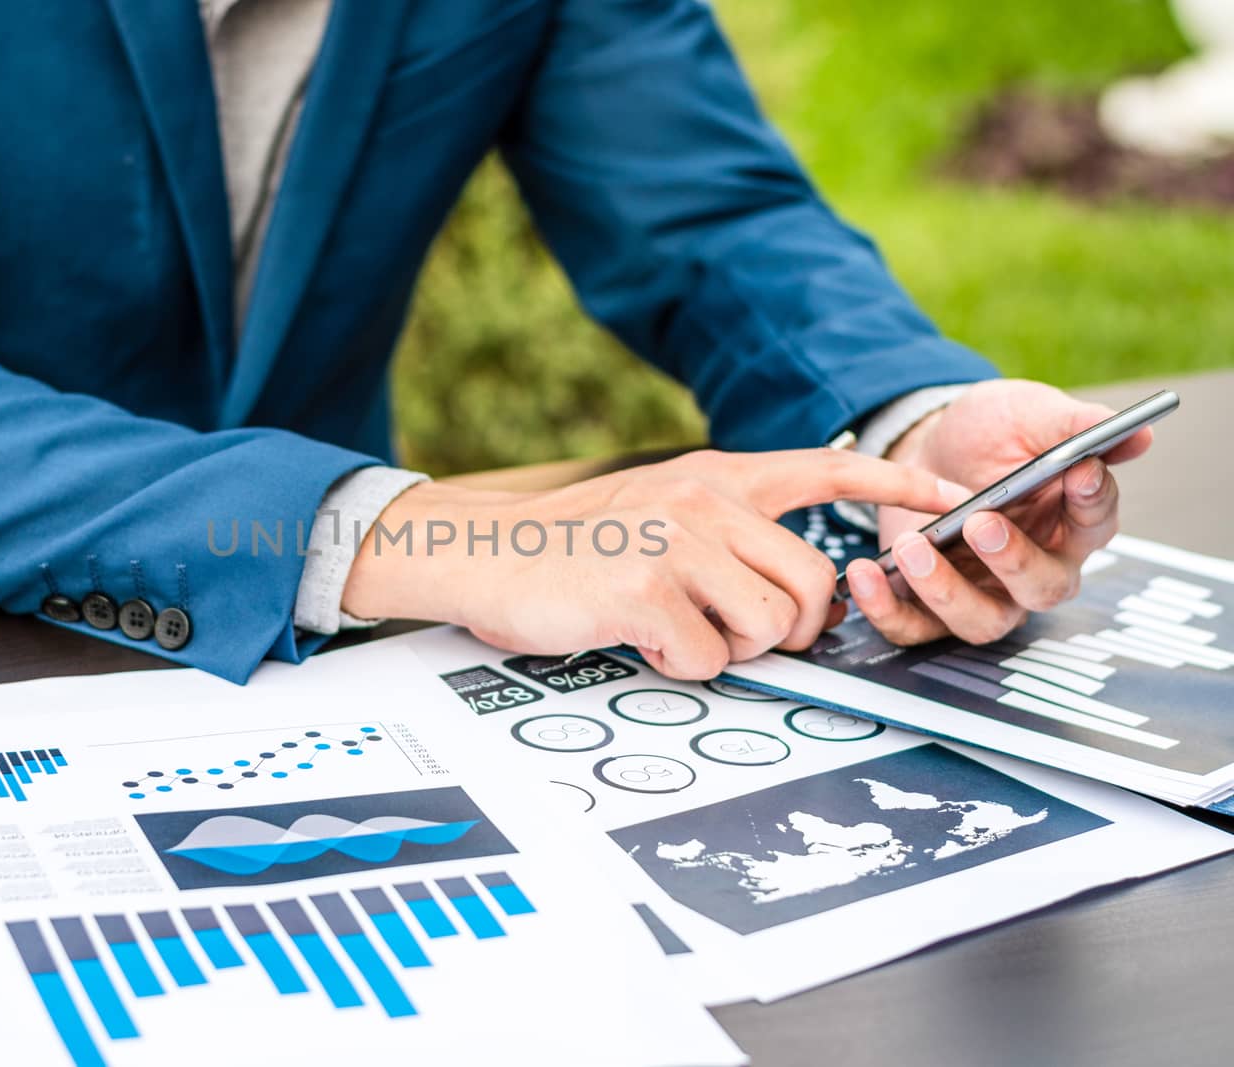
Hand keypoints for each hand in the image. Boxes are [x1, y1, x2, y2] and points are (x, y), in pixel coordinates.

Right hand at [341, 449, 965, 679]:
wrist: (487, 552)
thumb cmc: (571, 546)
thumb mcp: (655, 511)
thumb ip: (722, 531)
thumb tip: (788, 593)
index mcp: (713, 476)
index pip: (824, 468)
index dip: (892, 488)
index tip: (942, 500)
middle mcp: (704, 499)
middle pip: (811, 583)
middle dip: (789, 627)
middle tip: (736, 632)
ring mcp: (677, 542)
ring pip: (770, 624)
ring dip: (731, 648)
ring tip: (677, 630)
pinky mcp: (648, 589)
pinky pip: (708, 656)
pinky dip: (678, 665)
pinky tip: (639, 639)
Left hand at [846, 379, 1153, 644]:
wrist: (924, 445)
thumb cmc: (988, 435)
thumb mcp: (1026, 414)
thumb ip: (1072, 425)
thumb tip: (1137, 434)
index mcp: (1071, 522)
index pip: (1096, 521)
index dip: (1091, 500)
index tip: (1077, 472)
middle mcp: (1035, 569)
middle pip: (1042, 588)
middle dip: (1014, 560)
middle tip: (981, 521)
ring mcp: (982, 594)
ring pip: (979, 620)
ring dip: (944, 590)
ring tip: (912, 544)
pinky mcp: (928, 605)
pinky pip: (913, 627)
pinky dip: (886, 608)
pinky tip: (863, 572)